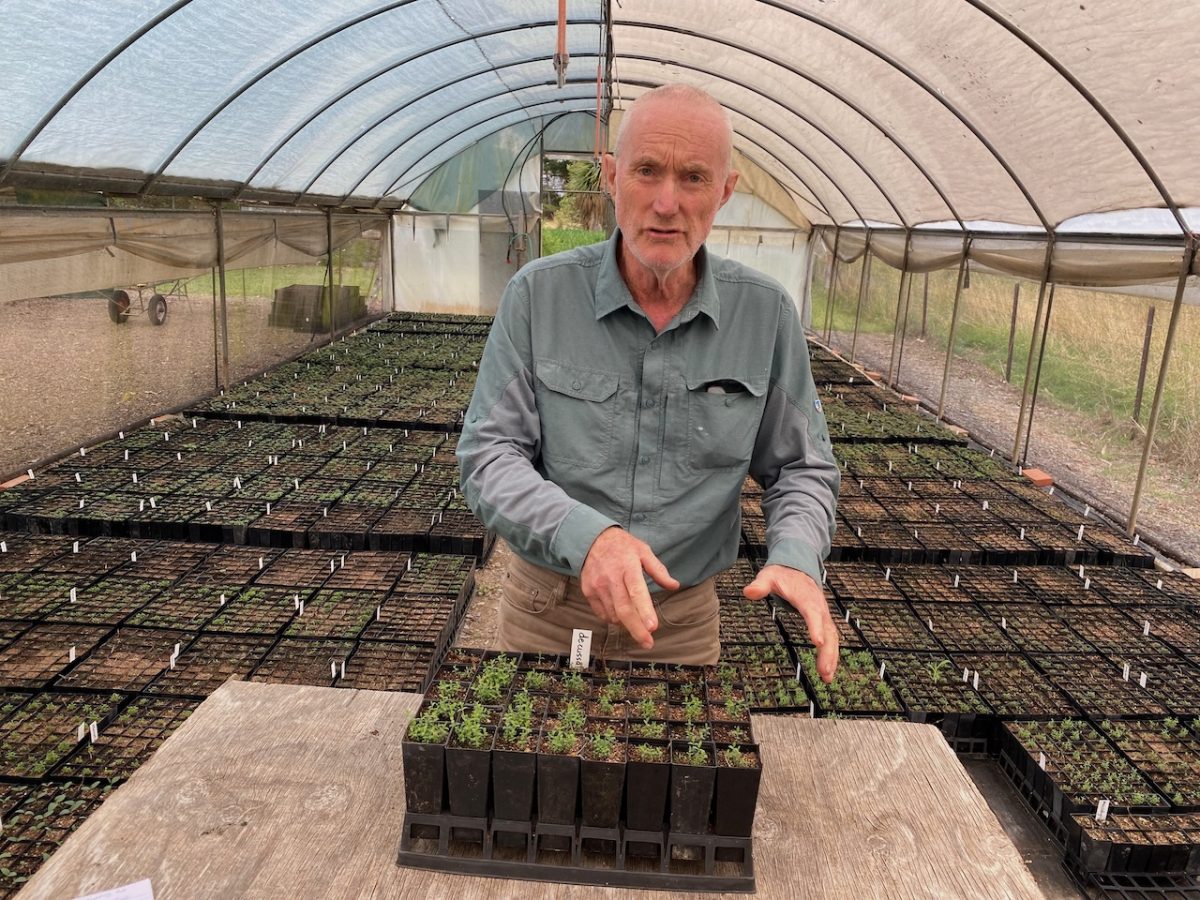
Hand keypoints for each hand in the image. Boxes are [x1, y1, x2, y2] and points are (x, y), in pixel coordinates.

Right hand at [580, 527, 679, 649]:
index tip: (652, 627)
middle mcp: (611, 578)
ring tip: (635, 619)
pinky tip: (620, 612)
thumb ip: (659, 570)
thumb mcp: (643, 551)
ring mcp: (597, 586)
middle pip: (624, 610)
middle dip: (637, 630)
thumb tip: (674, 586)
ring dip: (626, 623)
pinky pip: (602, 613)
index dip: (644, 611)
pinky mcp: (588, 591)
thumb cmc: (622, 546)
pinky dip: (613, 618)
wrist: (591, 539)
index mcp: (628, 567)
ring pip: (613, 615)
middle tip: (648, 643)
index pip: (637, 592)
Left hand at [744, 564, 838, 682]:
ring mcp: (823, 615)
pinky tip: (827, 671)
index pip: (812, 613)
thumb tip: (748, 591)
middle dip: (827, 652)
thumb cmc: (782, 575)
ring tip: (826, 678)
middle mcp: (819, 608)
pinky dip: (831, 655)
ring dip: (831, 657)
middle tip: (824, 671)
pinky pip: (831, 639)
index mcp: (806, 598)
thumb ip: (760, 585)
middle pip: (827, 630)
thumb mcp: (768, 576)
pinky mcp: (823, 621)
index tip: (818, 642)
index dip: (815, 627)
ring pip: (832, 637)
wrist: (797, 568)